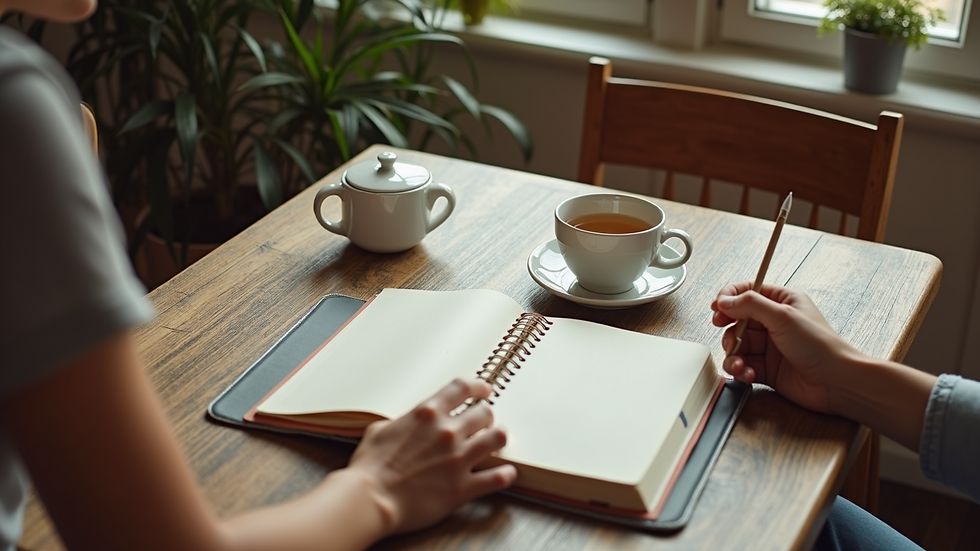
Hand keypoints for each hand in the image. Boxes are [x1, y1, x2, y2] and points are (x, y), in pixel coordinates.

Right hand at [344, 378, 517, 534]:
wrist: (370, 499)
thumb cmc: (369, 468)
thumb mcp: (378, 431)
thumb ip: (400, 422)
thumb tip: (404, 424)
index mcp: (427, 413)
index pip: (463, 387)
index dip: (478, 386)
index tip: (484, 391)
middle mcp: (447, 432)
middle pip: (485, 412)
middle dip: (487, 417)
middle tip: (484, 423)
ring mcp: (458, 459)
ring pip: (498, 438)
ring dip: (499, 438)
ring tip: (497, 442)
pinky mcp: (463, 487)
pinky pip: (499, 477)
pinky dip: (506, 473)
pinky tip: (505, 473)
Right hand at [710, 282, 864, 414]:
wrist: (835, 382)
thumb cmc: (820, 346)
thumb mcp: (783, 316)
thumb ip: (750, 305)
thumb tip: (724, 300)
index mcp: (782, 302)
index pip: (747, 292)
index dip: (729, 298)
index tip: (717, 307)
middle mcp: (774, 323)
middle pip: (737, 320)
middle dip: (728, 331)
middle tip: (728, 338)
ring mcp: (770, 346)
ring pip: (737, 345)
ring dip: (733, 355)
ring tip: (738, 363)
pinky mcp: (766, 368)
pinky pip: (743, 365)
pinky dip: (740, 370)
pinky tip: (747, 373)